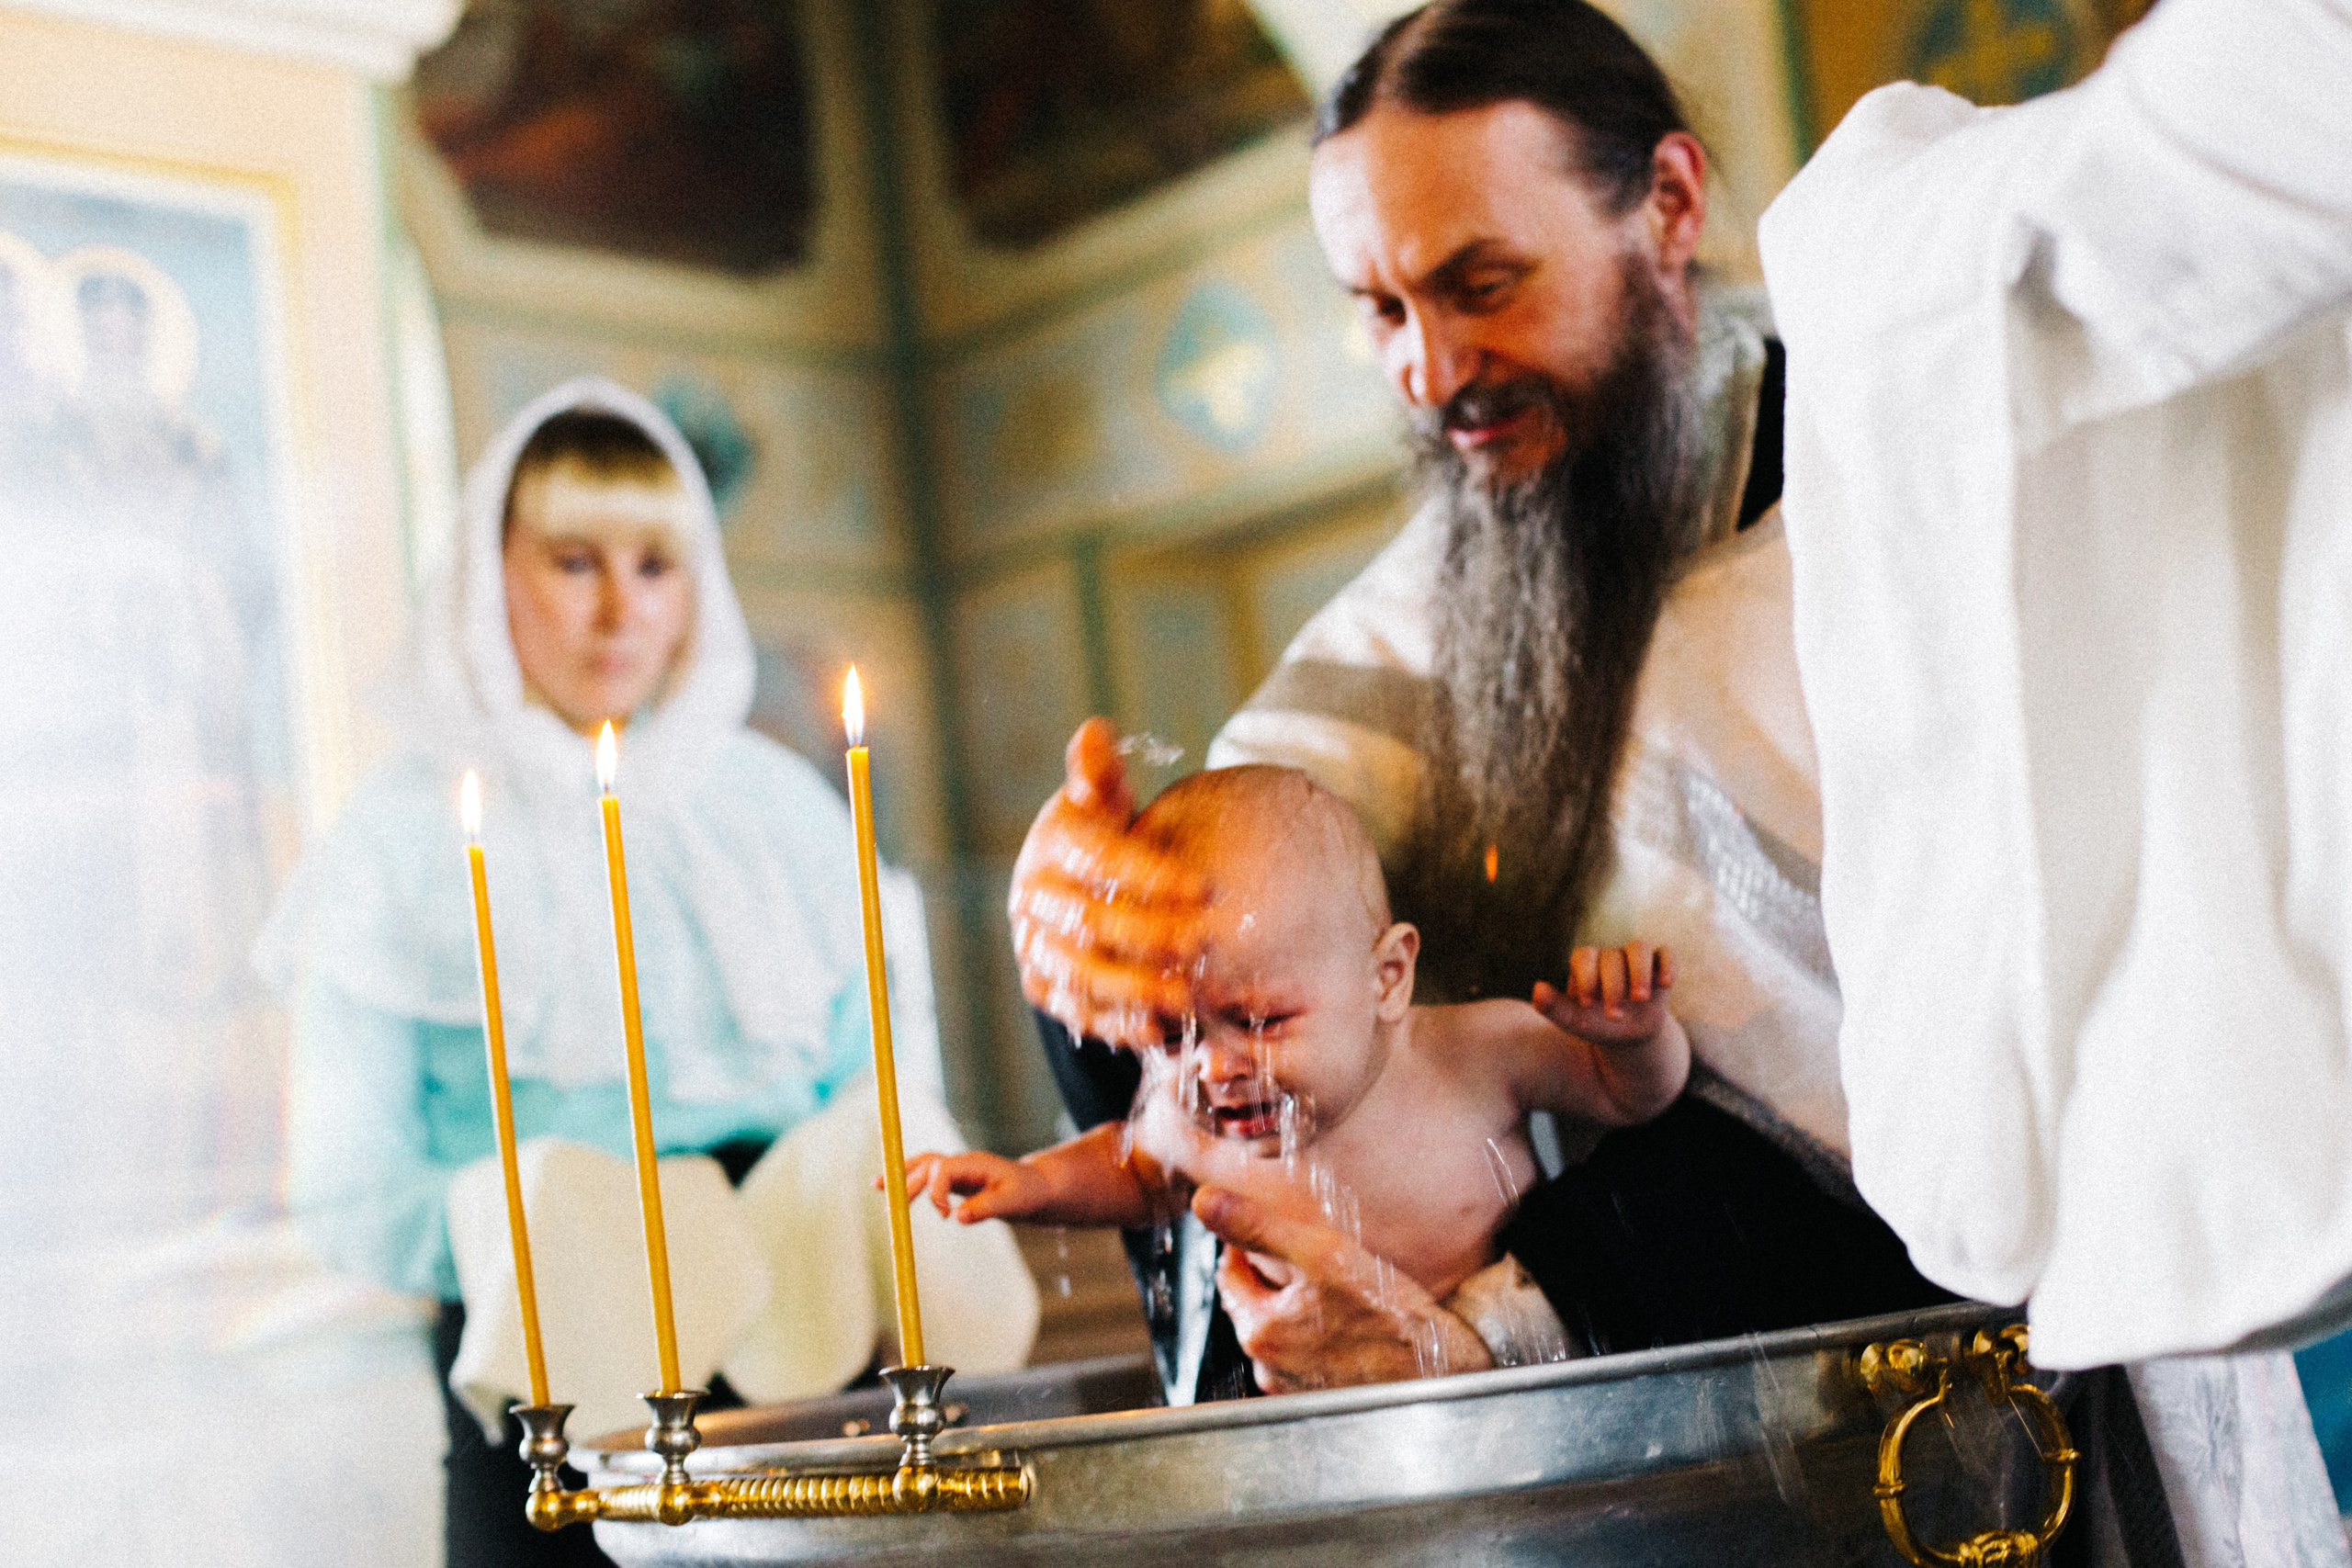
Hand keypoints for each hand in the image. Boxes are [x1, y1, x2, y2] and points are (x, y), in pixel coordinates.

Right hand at [888, 1151, 1050, 1223]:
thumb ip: (986, 1208)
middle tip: (894, 1209)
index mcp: (975, 1163)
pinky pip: (924, 1175)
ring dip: (901, 1175)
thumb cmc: (1026, 1193)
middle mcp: (961, 1162)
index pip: (945, 1168)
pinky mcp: (952, 1179)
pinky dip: (906, 1179)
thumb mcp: (1013, 1202)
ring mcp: (956, 1168)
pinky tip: (887, 1189)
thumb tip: (958, 1217)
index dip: (937, 1190)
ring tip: (876, 1186)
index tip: (945, 1215)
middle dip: (909, 1183)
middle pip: (927, 1165)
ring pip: (922, 1165)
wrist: (1034, 1186)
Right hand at [1007, 719, 1211, 1046]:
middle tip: (1207, 942)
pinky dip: (1116, 1022)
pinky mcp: (1040, 985)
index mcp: (1052, 843)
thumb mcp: (1100, 799)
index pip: (1100, 858)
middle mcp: (1033, 897)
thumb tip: (1095, 732)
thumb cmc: (1099, 833)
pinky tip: (1159, 1026)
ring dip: (1137, 987)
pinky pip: (1075, 1010)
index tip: (1206, 888)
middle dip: (1153, 934)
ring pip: (1081, 972)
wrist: (1067, 885)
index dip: (1152, 874)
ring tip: (1189, 995)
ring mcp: (1033, 945)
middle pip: (1091, 921)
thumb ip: (1100, 773)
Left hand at [1192, 1186, 1492, 1393]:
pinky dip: (1318, 1341)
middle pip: (1255, 1306)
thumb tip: (1204, 1201)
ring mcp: (1294, 1391)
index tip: (1269, 1234)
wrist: (1441, 1376)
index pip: (1230, 1277)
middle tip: (1312, 1259)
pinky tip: (1349, 1329)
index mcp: (1259, 1330)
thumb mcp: (1323, 1256)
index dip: (1245, 1247)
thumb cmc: (1390, 1320)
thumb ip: (1259, 1227)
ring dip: (1298, 1312)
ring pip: (1281, 1335)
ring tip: (1335, 1295)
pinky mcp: (1321, 1402)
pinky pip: (1306, 1361)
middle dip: (1274, 1280)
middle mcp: (1269, 1369)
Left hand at [1532, 942, 1674, 1046]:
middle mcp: (1611, 957)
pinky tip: (1665, 984)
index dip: (1586, 975)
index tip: (1587, 1004)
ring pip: (1639, 947)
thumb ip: (1553, 1007)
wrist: (1628, 1036)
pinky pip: (1667, 953)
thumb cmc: (1596, 1024)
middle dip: (1613, 986)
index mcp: (1586, 965)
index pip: (1584, 955)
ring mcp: (1636, 959)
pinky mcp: (1660, 966)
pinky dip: (1668, 964)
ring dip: (1640, 971)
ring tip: (1641, 998)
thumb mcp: (1574, 1021)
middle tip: (1615, 1015)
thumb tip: (1537, 988)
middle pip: (1612, 956)